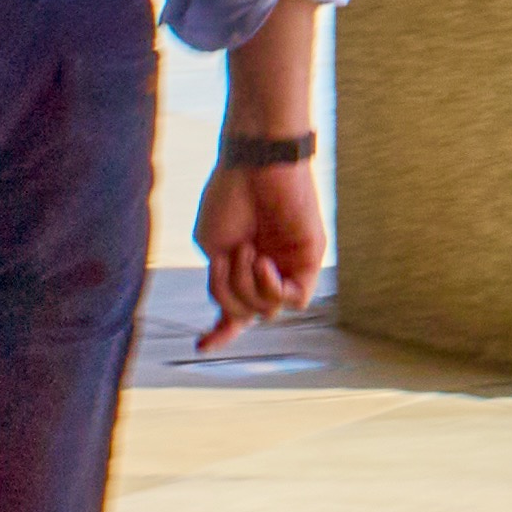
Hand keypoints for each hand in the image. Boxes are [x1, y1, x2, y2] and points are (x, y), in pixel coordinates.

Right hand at [195, 151, 330, 347]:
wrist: (254, 164)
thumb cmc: (228, 197)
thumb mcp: (212, 247)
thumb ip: (223, 286)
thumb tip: (237, 317)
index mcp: (240, 267)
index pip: (233, 311)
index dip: (220, 332)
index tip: (201, 346)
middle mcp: (264, 270)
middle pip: (245, 314)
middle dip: (228, 293)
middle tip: (227, 258)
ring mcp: (287, 266)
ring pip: (267, 310)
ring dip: (246, 287)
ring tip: (246, 251)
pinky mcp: (310, 260)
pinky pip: (295, 299)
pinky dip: (273, 288)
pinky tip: (263, 263)